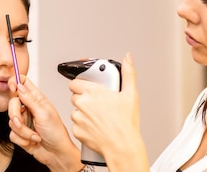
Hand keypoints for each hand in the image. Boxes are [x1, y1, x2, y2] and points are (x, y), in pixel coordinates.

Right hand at [8, 75, 83, 171]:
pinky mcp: (20, 133)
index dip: (15, 82)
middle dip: (15, 115)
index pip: (22, 83)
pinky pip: (12, 134)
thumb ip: (30, 99)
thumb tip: (19, 86)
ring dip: (23, 131)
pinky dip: (22, 139)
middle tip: (21, 122)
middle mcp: (29, 108)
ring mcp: (24, 120)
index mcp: (37, 99)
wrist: (57, 154)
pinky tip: (32, 141)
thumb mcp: (44, 114)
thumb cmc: (57, 134)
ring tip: (35, 135)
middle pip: (12, 103)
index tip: (12, 88)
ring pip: (10, 121)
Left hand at [70, 53, 148, 170]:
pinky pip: (76, 125)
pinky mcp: (77, 131)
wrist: (122, 147)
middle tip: (97, 104)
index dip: (81, 84)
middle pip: (75, 96)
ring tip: (98, 117)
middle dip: (84, 98)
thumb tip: (128, 59)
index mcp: (93, 91)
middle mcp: (82, 103)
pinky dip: (83, 126)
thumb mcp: (131, 94)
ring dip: (83, 113)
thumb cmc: (126, 124)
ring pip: (75, 111)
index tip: (87, 88)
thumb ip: (128, 73)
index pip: (74, 83)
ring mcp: (78, 118)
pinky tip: (95, 127)